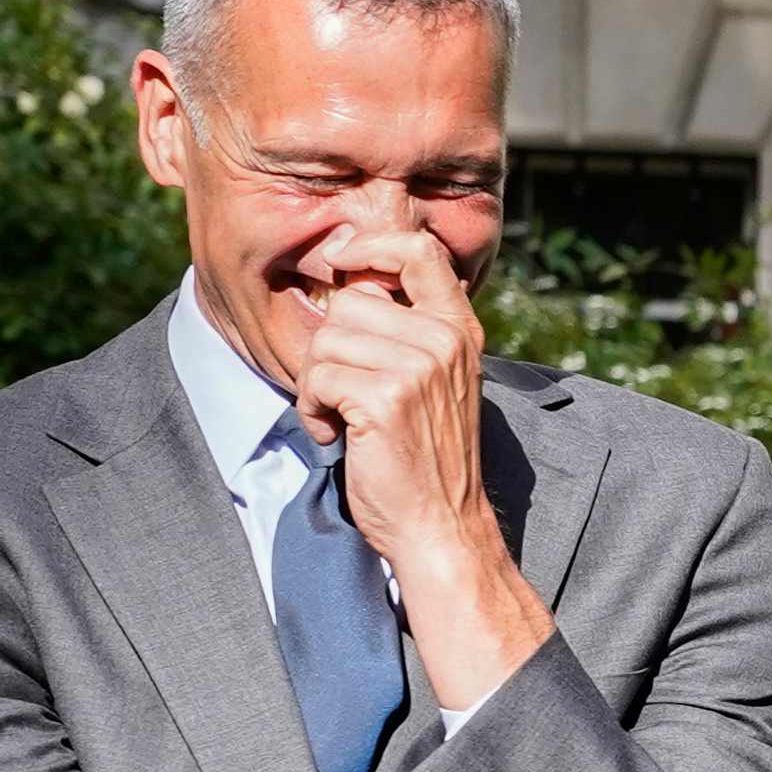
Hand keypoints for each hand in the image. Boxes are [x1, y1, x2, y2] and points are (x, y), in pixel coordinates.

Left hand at [292, 219, 551, 709]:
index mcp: (459, 330)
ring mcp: (419, 368)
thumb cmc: (428, 460)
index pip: (417, 250)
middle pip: (349, 304)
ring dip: (318, 383)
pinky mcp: (386, 399)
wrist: (442, 528)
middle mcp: (444, 341)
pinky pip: (317, 378)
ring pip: (326, 340)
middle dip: (331, 349)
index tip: (343, 259)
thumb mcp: (433, 382)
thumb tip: (351, 285)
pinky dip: (312, 411)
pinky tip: (335, 435)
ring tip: (342, 419)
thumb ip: (407, 331)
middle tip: (346, 394)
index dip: (371, 244)